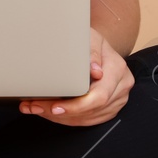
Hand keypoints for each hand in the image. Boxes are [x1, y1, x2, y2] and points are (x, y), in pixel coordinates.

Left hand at [19, 28, 133, 125]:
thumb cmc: (91, 41)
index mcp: (117, 69)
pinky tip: (50, 112)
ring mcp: (117, 99)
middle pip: (92, 110)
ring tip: (37, 108)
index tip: (54, 107)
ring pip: (88, 118)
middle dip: (62, 113)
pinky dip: (67, 118)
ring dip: (60, 117)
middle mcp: (121, 86)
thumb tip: (94, 71)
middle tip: (36, 107)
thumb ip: (91, 52)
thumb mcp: (90, 37)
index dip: (76, 106)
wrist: (98, 46)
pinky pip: (88, 120)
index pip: (99, 96)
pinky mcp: (109, 108)